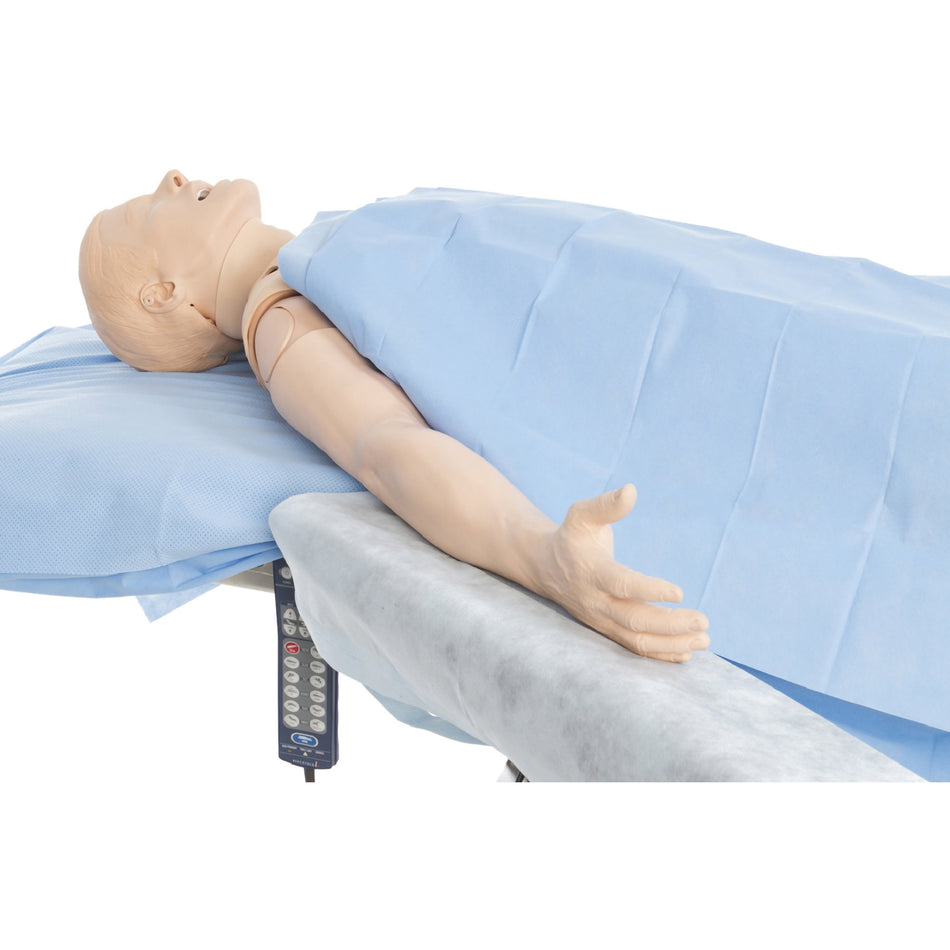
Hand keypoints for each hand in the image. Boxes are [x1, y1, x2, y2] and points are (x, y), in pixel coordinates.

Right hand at [536, 484, 709, 661]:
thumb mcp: (581, 515)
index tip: (680, 592)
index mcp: (591, 571)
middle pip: (634, 620)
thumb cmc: (572, 537)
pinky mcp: (607, 630)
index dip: (650, 590)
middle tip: (704, 620)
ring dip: (672, 643)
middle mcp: (595, 601)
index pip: (622, 585)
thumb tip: (631, 490)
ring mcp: (601, 620)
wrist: (546, 568)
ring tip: (704, 639)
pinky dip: (660, 654)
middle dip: (671, 624)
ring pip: (637, 640)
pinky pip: (633, 648)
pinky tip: (686, 652)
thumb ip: (606, 505)